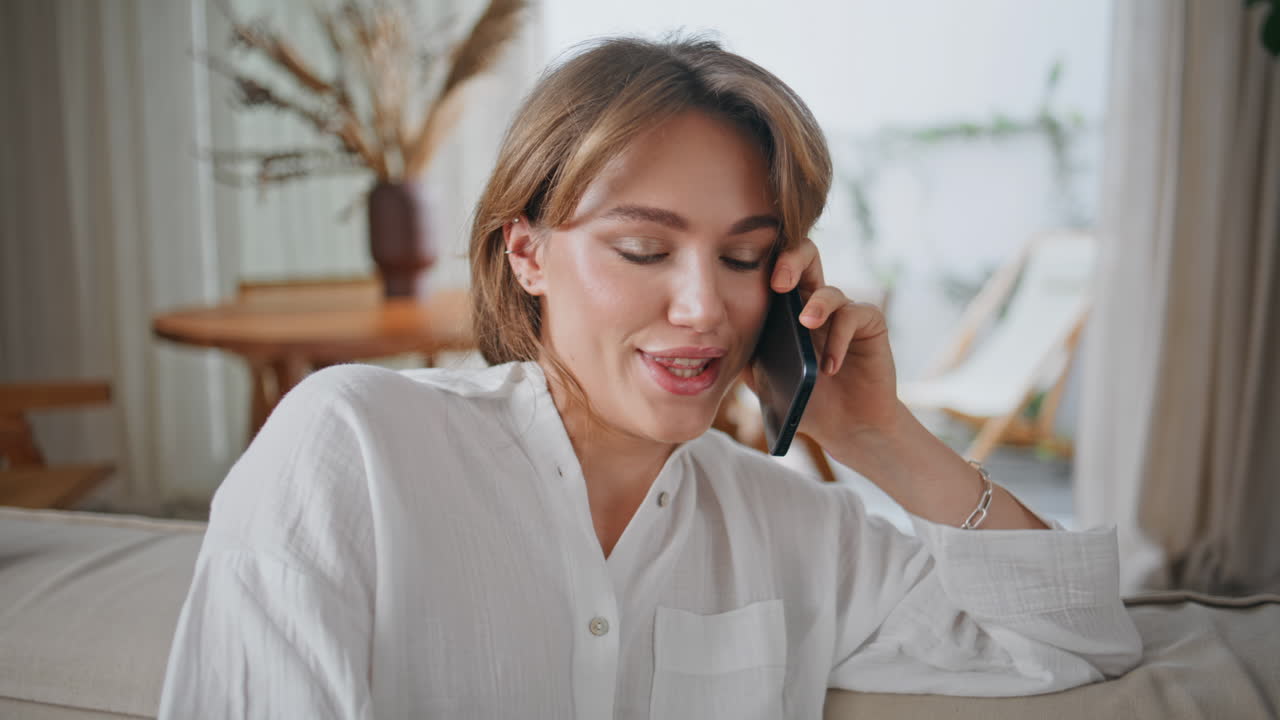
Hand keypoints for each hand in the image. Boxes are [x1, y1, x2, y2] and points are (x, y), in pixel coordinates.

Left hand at [761, 238, 901, 462]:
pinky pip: (855, 315)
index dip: (766, 264)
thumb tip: (717, 338)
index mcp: (788, 309)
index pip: (778, 269)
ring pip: (831, 291)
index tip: (754, 281)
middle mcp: (817, 302)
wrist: (845, 427)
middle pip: (808, 257)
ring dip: (817, 307)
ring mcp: (845, 312)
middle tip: (779, 283)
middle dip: (792, 261)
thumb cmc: (806, 400)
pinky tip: (830, 366)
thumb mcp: (765, 380)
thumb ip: (745, 354)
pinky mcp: (870, 325)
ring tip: (806, 325)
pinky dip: (840, 338)